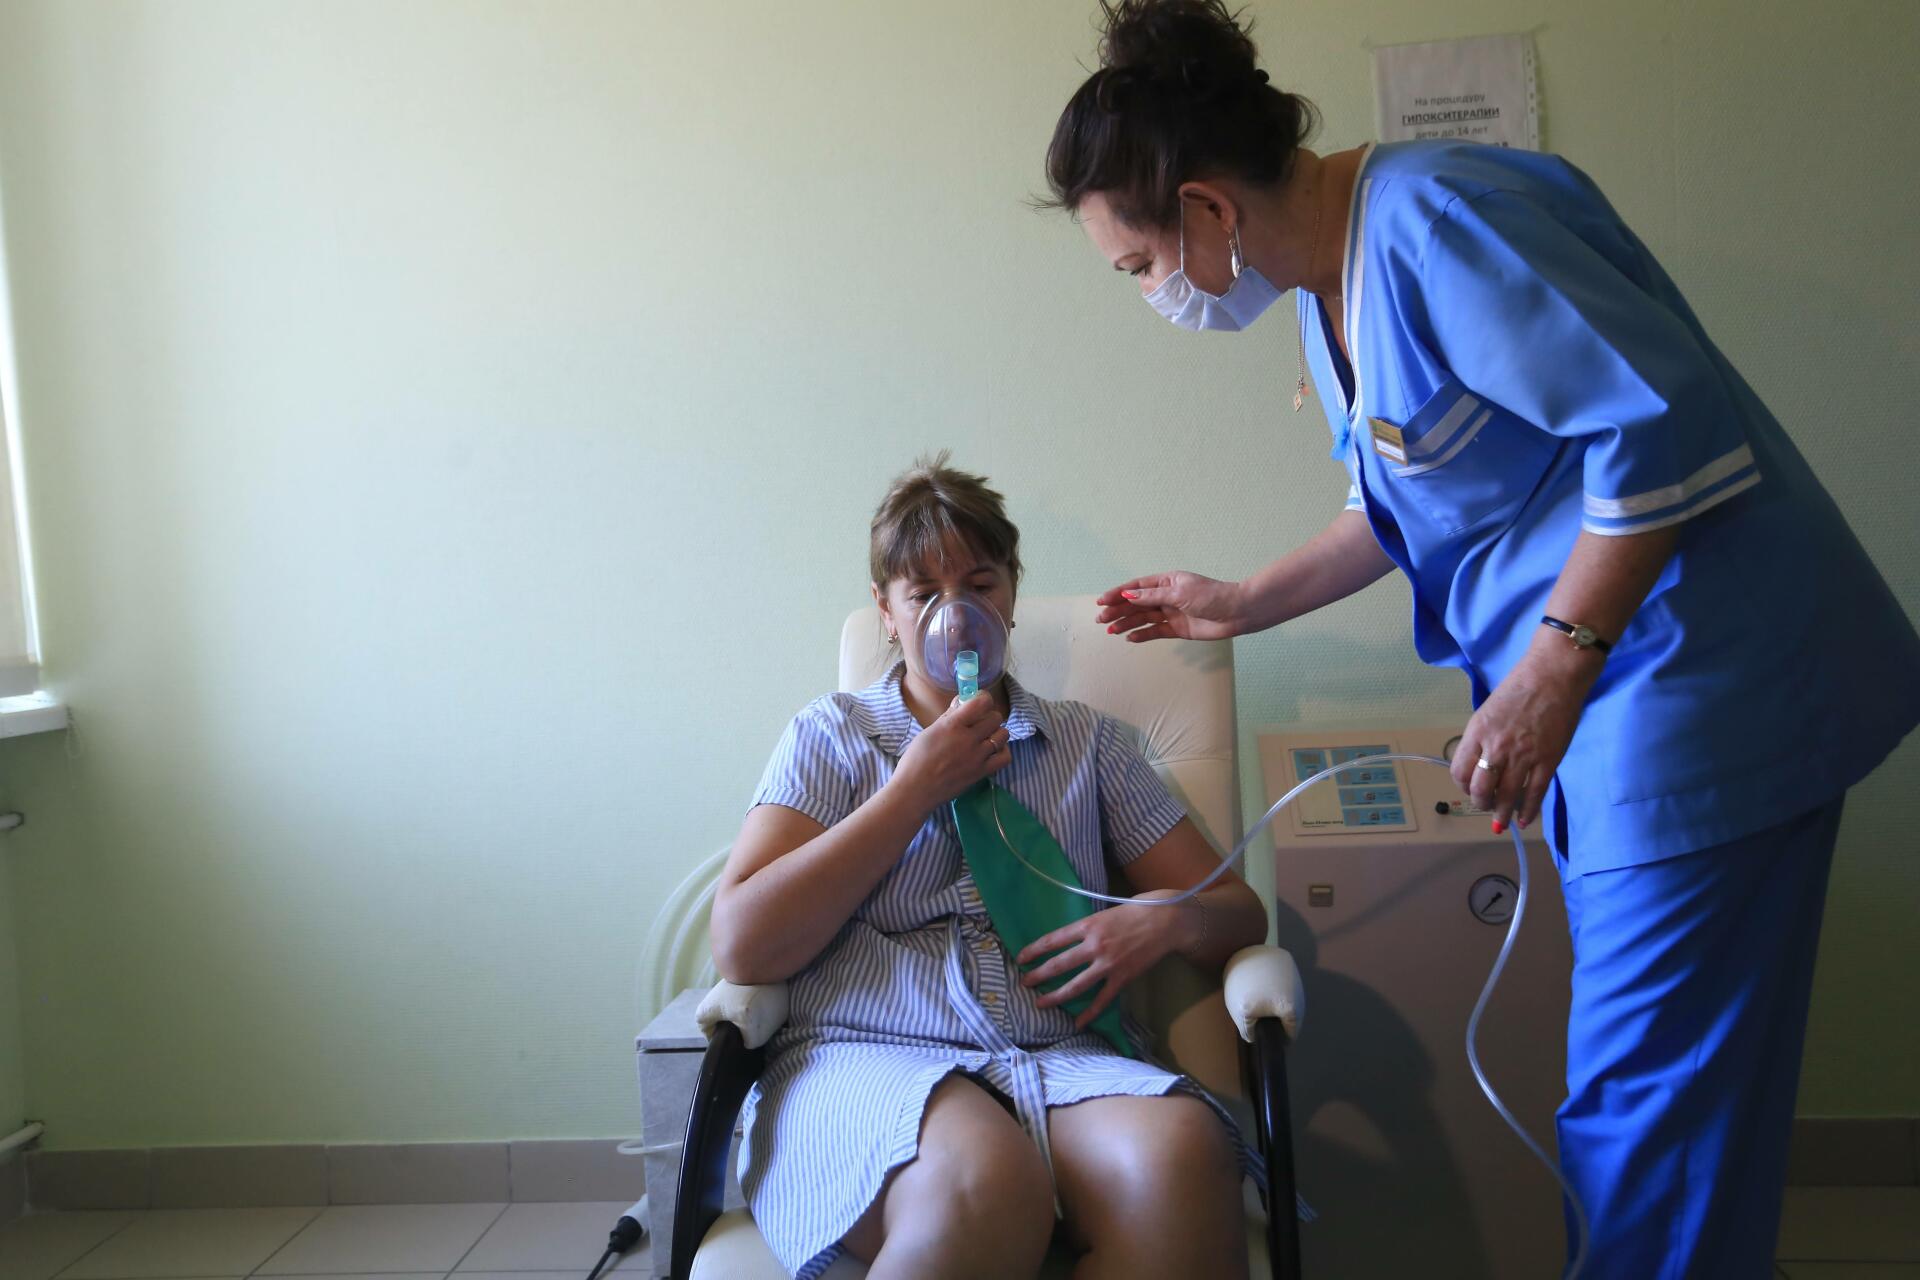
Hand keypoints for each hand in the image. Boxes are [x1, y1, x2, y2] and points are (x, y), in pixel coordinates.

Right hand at [891, 693, 1010, 810]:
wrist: (916, 789)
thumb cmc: (916, 759)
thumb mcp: (930, 731)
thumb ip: (949, 716)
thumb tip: (963, 702)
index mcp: (952, 725)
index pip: (981, 703)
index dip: (984, 698)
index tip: (979, 701)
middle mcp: (968, 739)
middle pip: (995, 718)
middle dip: (989, 716)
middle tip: (980, 722)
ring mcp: (977, 756)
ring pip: (1003, 735)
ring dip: (997, 733)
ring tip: (986, 737)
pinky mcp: (982, 772)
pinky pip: (1005, 757)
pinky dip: (1002, 751)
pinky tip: (992, 751)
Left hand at [1015, 890, 1192, 1028]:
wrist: (1165, 922)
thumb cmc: (1135, 911)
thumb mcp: (1105, 913)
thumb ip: (1087, 926)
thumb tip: (1068, 939)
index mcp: (1088, 925)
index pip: (1053, 940)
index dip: (1034, 950)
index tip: (1021, 958)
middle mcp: (1095, 945)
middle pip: (1059, 964)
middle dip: (1039, 975)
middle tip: (1024, 982)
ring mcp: (1108, 964)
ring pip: (1076, 985)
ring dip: (1056, 996)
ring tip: (1041, 1003)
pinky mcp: (1122, 978)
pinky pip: (1102, 1000)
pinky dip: (1090, 1013)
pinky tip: (1078, 1022)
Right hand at [1094, 572, 1244, 642]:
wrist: (1237, 613)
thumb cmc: (1212, 596)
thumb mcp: (1179, 593)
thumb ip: (1152, 596)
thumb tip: (1128, 595)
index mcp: (1167, 581)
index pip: (1136, 587)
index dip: (1118, 594)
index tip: (1101, 601)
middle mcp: (1167, 596)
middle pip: (1137, 604)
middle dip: (1118, 611)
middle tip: (1101, 619)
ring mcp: (1172, 613)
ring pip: (1143, 618)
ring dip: (1127, 624)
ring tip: (1111, 630)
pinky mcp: (1178, 629)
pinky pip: (1155, 632)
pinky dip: (1142, 635)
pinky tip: (1130, 638)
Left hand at [1450, 646, 1596, 832]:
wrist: (1553, 676)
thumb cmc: (1519, 687)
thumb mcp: (1488, 711)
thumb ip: (1483, 737)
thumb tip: (1482, 763)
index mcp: (1478, 732)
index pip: (1459, 771)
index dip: (1462, 785)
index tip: (1469, 788)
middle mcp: (1497, 747)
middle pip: (1480, 789)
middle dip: (1481, 803)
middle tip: (1486, 805)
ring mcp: (1523, 756)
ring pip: (1506, 796)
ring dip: (1502, 813)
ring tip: (1501, 821)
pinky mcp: (1548, 760)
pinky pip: (1534, 793)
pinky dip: (1528, 811)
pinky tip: (1524, 820)